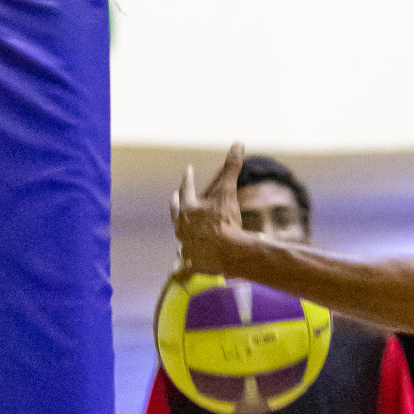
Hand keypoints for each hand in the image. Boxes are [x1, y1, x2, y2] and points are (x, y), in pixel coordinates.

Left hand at [170, 143, 245, 275]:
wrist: (228, 253)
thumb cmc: (226, 222)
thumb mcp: (228, 192)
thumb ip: (231, 168)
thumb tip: (237, 143)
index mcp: (188, 209)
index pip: (185, 189)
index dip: (187, 178)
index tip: (187, 170)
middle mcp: (182, 227)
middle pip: (176, 212)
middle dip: (176, 202)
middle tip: (176, 196)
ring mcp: (185, 245)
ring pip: (179, 235)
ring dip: (181, 231)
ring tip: (182, 229)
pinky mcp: (191, 262)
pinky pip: (184, 265)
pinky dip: (182, 266)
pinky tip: (179, 270)